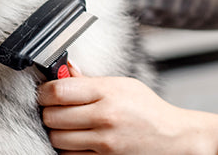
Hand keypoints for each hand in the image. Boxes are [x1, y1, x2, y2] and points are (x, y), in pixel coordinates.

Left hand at [37, 66, 217, 154]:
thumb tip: (65, 70)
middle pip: (52, 116)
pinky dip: (67, 148)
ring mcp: (104, 142)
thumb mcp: (121, 85)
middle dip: (47, 111)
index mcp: (107, 92)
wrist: (172, 137)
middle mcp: (104, 117)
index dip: (44, 91)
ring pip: (57, 138)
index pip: (59, 91)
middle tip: (53, 108)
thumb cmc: (147, 109)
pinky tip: (75, 139)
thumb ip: (89, 80)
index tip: (44, 92)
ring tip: (65, 124)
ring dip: (55, 131)